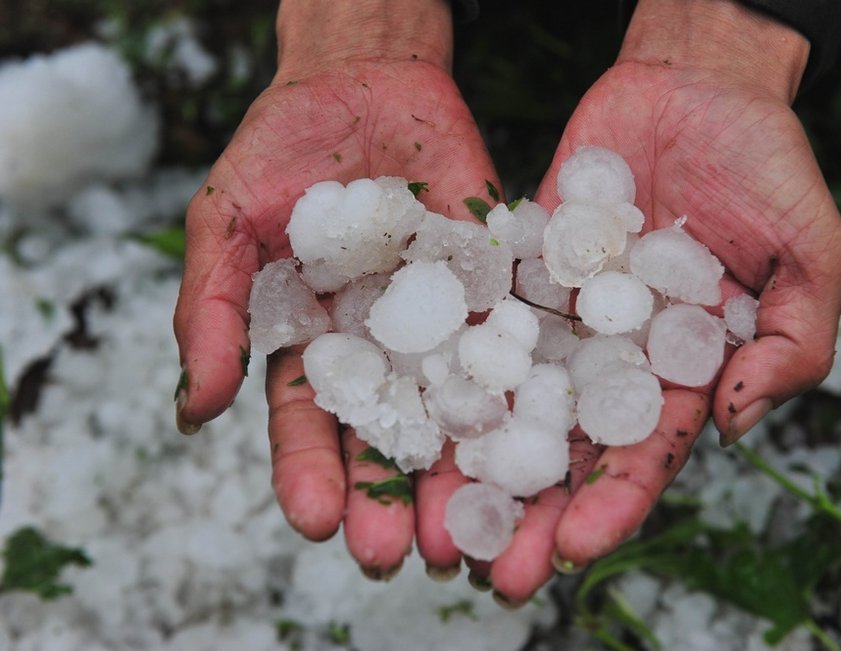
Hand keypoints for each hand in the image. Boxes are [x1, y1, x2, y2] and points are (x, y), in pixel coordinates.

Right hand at [173, 0, 498, 577]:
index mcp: (314, 346)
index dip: (311, 473)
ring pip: (457, 405)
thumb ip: (213, 312)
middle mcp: (383, 349)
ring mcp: (442, 320)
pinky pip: (514, 336)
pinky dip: (527, 384)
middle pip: (390, 434)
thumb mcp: (227, 225)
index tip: (316, 520)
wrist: (361, 85)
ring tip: (474, 529)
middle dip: (395, 496)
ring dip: (464, 468)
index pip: (311, 424)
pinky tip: (538, 434)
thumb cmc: (279, 152)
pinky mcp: (495, 285)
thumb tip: (195, 414)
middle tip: (404, 554)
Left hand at [479, 0, 840, 601]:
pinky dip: (452, 362)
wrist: (699, 87)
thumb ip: (791, 341)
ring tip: (440, 516)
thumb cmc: (769, 169)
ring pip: (515, 396)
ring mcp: (563, 314)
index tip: (573, 549)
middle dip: (533, 509)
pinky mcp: (521, 269)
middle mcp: (614, 353)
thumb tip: (736, 422)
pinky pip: (484, 317)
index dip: (613, 503)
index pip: (646, 451)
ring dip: (480, 459)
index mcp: (683, 369)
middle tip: (491, 568)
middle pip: (569, 444)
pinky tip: (414, 408)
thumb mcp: (811, 255)